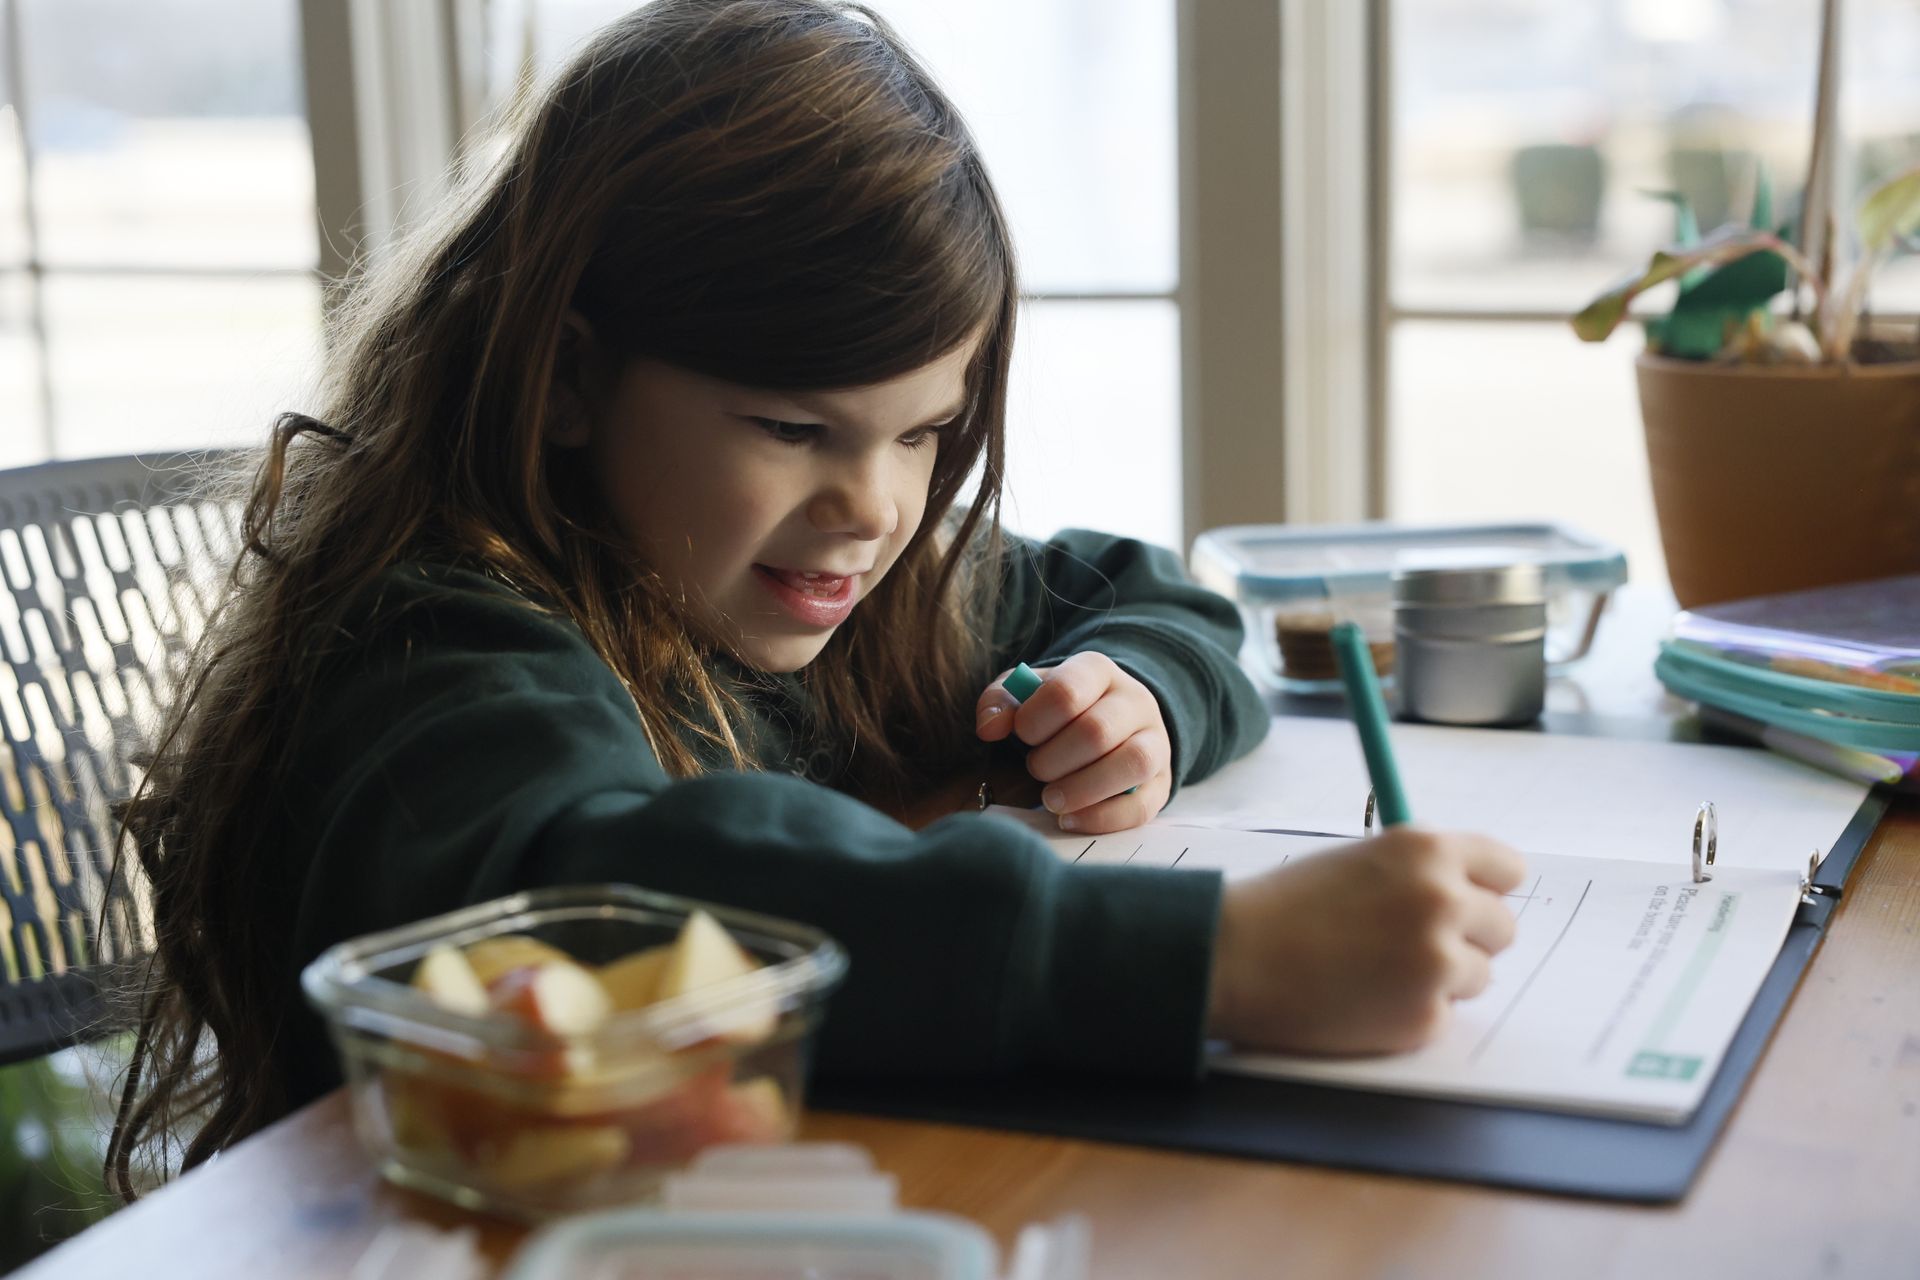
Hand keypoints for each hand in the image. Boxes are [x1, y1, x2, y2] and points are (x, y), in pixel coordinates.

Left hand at [974, 652, 1170, 832]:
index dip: (1034, 721)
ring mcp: (1155, 743)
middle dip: (1053, 760)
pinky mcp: (1160, 784)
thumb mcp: (1024, 694)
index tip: (1021, 735)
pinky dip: (1101, 818)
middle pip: (1097, 731)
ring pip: (1133, 764)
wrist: (1109, 723)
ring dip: (1082, 789)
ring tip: (1050, 799)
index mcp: (1097, 671)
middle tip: (1034, 769)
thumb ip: (999, 702)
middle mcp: (1135, 701)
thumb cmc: (1057, 710)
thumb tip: (990, 728)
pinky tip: (1068, 819)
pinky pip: (1141, 806)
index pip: (1067, 691)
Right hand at [1207, 827, 1525, 1055]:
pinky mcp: (1425, 1018)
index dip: (1484, 886)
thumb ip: (1420, 871)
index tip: (1469, 898)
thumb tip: (1472, 892)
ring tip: (1379, 970)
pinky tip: (1366, 998)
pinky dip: (1413, 1011)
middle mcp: (1443, 901)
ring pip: (1480, 973)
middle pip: (1503, 926)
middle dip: (1468, 936)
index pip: (1508, 868)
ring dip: (1443, 976)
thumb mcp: (1361, 861)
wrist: (1234, 959)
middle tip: (1414, 942)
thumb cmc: (1286, 905)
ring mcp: (1438, 963)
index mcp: (1427, 851)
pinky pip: (1445, 1014)